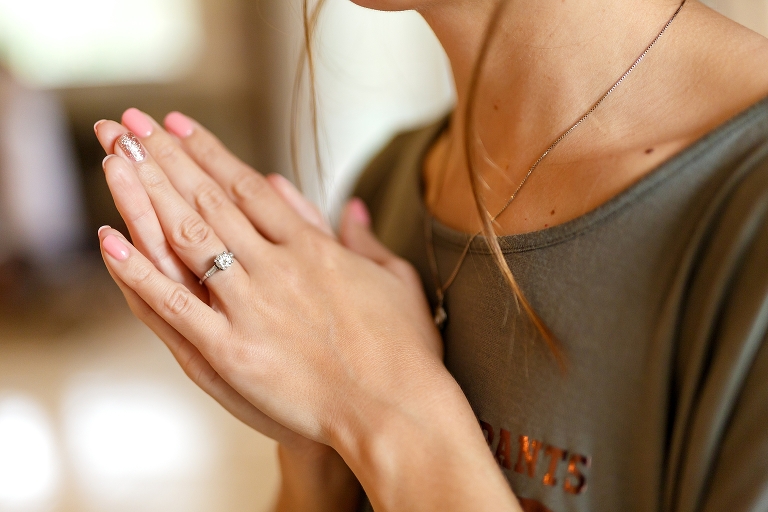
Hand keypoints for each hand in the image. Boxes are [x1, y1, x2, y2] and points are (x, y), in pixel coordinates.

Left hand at [94, 108, 442, 444]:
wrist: (396, 409)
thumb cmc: (405, 349)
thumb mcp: (396, 281)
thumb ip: (366, 240)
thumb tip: (351, 205)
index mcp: (314, 248)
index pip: (250, 188)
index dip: (208, 153)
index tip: (178, 126)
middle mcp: (278, 266)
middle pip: (211, 201)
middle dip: (165, 158)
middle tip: (128, 125)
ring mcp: (252, 305)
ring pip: (189, 238)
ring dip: (147, 194)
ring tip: (113, 156)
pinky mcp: (233, 350)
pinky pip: (176, 304)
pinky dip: (140, 273)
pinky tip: (110, 241)